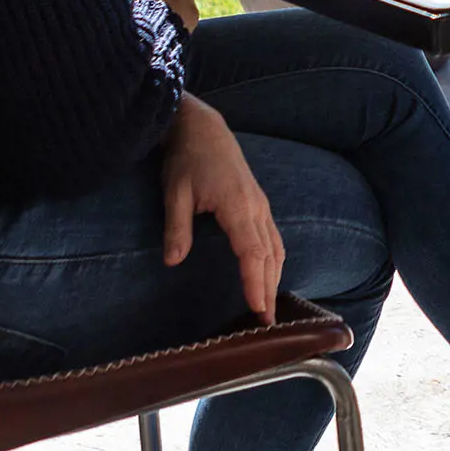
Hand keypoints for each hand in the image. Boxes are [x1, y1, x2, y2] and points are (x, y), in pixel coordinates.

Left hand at [162, 97, 282, 322]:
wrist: (202, 128)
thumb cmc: (187, 159)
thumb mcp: (175, 193)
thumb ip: (177, 228)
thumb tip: (173, 262)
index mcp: (237, 206)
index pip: (252, 252)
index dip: (256, 282)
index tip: (259, 309)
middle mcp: (256, 208)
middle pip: (270, 255)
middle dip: (270, 289)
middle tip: (268, 323)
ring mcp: (261, 204)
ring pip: (276, 247)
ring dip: (275, 277)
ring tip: (270, 306)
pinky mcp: (258, 203)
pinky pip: (274, 237)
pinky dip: (275, 260)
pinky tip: (270, 274)